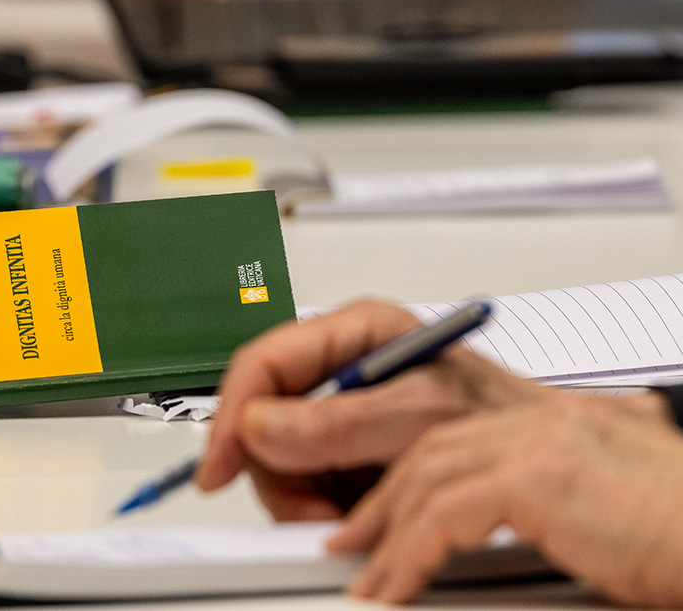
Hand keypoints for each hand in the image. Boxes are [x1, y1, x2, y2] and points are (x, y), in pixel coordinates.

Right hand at [195, 299, 550, 519]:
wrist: (538, 455)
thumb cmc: (500, 417)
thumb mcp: (420, 415)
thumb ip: (338, 423)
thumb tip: (261, 428)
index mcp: (353, 334)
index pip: (262, 364)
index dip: (233, 415)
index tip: (221, 467)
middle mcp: (341, 368)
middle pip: (263, 417)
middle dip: (277, 471)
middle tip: (310, 510)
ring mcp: (342, 409)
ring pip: (279, 454)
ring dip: (299, 494)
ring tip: (342, 515)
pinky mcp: (348, 445)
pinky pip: (305, 477)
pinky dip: (319, 504)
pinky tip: (352, 512)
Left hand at [331, 392, 681, 606]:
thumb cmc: (681, 536)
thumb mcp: (605, 514)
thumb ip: (549, 512)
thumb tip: (510, 540)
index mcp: (559, 422)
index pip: (460, 441)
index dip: (411, 482)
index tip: (382, 520)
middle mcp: (544, 419)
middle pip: (434, 451)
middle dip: (385, 502)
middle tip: (353, 545)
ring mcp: (543, 440)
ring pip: (431, 477)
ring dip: (388, 532)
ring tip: (366, 576)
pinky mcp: (542, 475)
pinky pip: (447, 512)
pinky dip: (412, 551)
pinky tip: (398, 584)